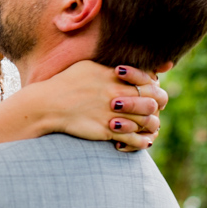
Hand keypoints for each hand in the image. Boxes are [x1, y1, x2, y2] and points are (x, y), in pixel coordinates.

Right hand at [37, 60, 167, 151]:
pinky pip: (135, 138)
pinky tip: (143, 140)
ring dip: (151, 124)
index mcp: (115, 77)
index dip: (155, 87)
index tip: (152, 90)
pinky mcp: (108, 131)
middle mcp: (118, 94)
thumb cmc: (67, 82)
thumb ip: (110, 67)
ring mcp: (114, 113)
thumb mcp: (88, 66)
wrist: (49, 103)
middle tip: (154, 108)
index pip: (150, 80)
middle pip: (153, 100)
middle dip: (158, 105)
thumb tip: (124, 68)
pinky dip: (142, 141)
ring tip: (149, 125)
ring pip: (148, 121)